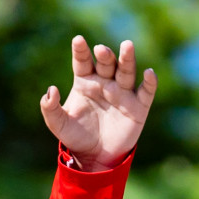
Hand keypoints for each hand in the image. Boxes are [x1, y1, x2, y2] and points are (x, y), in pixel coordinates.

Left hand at [40, 36, 157, 170]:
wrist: (94, 157)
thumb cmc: (76, 137)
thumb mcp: (58, 124)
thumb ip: (50, 108)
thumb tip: (51, 90)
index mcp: (85, 82)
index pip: (83, 62)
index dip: (81, 51)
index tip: (78, 41)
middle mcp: (105, 83)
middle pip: (107, 63)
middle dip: (105, 55)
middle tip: (101, 50)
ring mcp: (123, 93)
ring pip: (126, 71)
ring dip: (127, 59)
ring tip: (127, 46)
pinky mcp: (138, 106)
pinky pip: (145, 92)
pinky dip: (149, 82)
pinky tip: (148, 73)